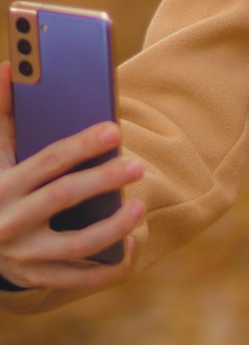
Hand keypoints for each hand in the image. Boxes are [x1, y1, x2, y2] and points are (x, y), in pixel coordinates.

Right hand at [0, 61, 145, 291]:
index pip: (47, 162)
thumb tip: (11, 66)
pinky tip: (131, 246)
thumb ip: (3, 113)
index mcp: (3, 185)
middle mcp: (11, 221)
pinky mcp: (37, 278)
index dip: (82, 145)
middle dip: (103, 180)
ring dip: (113, 228)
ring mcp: (24, 255)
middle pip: (64, 198)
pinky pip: (79, 278)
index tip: (114, 131)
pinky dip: (108, 266)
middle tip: (137, 166)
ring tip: (138, 207)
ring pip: (76, 245)